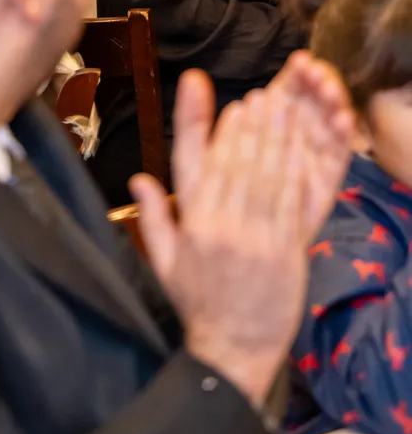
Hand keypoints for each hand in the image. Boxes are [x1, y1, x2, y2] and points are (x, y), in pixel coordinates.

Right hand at [131, 62, 351, 408]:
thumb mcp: (165, 262)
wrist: (234, 348)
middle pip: (232, 160)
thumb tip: (136, 181)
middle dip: (246, 124)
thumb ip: (153, 218)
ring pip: (263, 175)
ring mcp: (253, 237)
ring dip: (273, 138)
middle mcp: (219, 225)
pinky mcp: (283, 250)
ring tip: (279, 108)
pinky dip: (293, 171)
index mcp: (190, 223)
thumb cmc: (199, 303)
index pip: (189, 160)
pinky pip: (289, 202)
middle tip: (257, 94)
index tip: (198, 85)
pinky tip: (297, 148)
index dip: (195, 119)